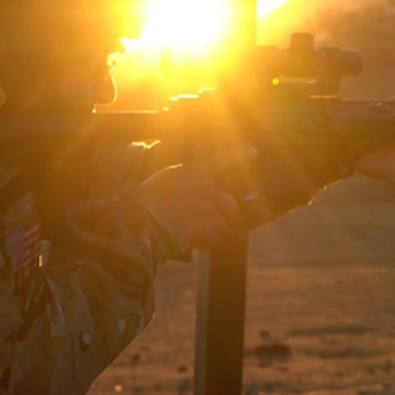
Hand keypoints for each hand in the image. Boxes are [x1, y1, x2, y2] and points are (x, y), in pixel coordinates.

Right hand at [133, 147, 256, 249]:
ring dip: (211, 230)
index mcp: (198, 173)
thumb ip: (186, 179)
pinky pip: (212, 241)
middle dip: (224, 212)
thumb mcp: (169, 177)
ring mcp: (207, 213)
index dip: (240, 155)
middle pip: (231, 206)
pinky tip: (191, 239)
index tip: (253, 151)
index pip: (224, 159)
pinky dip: (204, 243)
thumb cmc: (149, 195)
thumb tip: (192, 186)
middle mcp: (208, 192)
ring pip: (221, 227)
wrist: (141, 217)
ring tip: (193, 228)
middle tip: (209, 215)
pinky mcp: (202, 232)